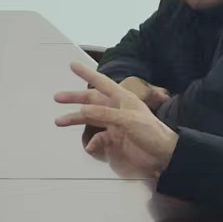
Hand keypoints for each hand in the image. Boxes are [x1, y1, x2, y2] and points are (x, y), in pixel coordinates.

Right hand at [54, 61, 179, 180]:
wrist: (163, 156)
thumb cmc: (152, 133)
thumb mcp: (128, 119)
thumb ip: (104, 114)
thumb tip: (83, 110)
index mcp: (123, 99)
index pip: (102, 82)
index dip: (87, 73)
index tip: (73, 65)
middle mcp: (116, 109)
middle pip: (91, 100)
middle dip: (74, 98)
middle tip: (58, 97)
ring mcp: (115, 125)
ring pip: (90, 119)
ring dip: (75, 120)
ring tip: (60, 121)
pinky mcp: (115, 140)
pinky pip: (98, 138)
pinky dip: (92, 142)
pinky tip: (91, 146)